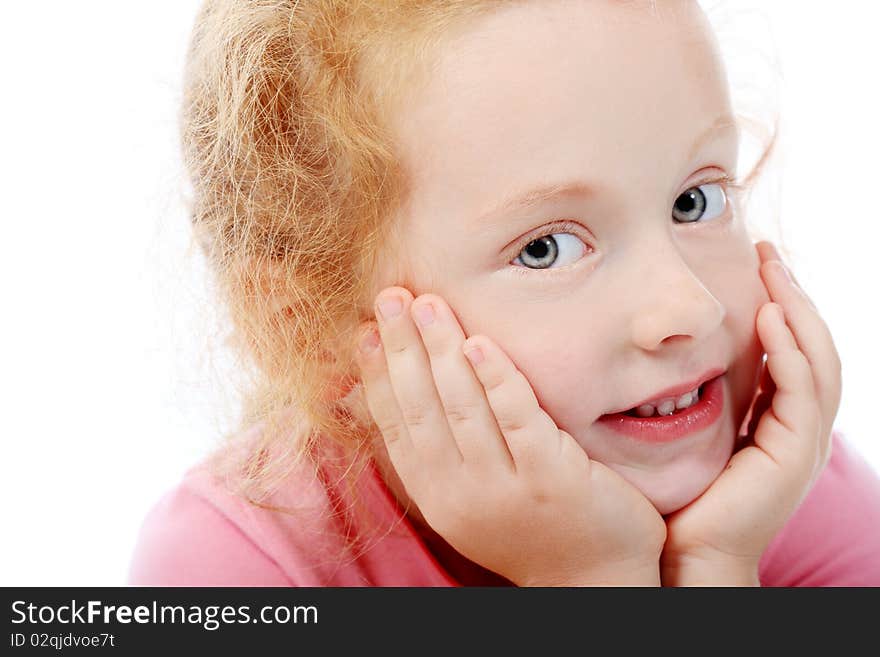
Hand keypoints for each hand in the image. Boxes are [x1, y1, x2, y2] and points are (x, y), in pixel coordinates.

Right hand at [354, 288, 666, 585]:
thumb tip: (403, 396)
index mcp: (436, 495)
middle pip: (422, 408)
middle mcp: (461, 494)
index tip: (364, 330)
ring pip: (462, 408)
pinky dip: (497, 379)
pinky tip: (479, 342)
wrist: (593, 580)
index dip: (376, 375)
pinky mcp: (551, 478)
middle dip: (403, 348)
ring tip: (427, 304)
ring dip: (440, 351)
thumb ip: (442, 452)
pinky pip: (518, 419)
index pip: (396, 425)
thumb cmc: (531, 527)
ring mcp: (505, 488)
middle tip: (390, 297)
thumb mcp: (471, 498)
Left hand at [661, 241, 841, 584]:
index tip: (755, 265)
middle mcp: (796, 428)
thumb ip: (687, 394)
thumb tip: (652, 352)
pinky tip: (770, 317)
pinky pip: (802, 391)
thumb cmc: (676, 494)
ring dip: (797, 310)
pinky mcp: (794, 454)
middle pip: (810, 347)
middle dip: (792, 295)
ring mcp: (801, 442)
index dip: (778, 306)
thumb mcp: (684, 431)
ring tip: (774, 269)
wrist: (683, 551)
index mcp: (774, 421)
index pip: (789, 352)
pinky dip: (791, 350)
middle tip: (768, 252)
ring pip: (817, 361)